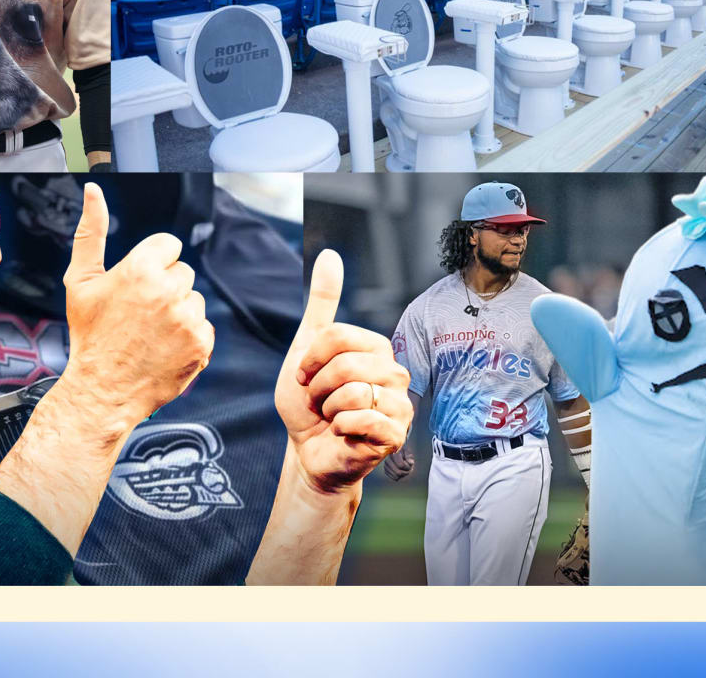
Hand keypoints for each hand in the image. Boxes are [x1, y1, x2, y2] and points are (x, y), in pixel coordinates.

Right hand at [61, 183, 213, 426]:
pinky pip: (203, 327)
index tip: (137, 286)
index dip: (152, 264)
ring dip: (178, 312)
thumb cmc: (90, 336)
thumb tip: (92, 192)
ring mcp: (187, 318)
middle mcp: (167, 290)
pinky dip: (188, 337)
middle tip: (139, 314)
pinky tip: (164, 347)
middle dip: (165, 288)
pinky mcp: (201, 343)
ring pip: (194, 300)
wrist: (102, 389)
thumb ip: (90, 232)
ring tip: (150, 333)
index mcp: (140, 268)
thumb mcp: (81, 281)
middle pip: (182, 272)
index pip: (168, 245)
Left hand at [276, 250, 412, 494]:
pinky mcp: (396, 435)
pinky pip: (362, 420)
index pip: (338, 336)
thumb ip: (321, 303)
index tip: (306, 376)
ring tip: (332, 416)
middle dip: (319, 386)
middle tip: (320, 401)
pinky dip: (340, 427)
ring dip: (328, 408)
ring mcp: (400, 405)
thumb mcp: (307, 348)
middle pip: (346, 364)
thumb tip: (330, 255)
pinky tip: (343, 432)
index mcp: (377, 348)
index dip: (311, 359)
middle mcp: (396, 373)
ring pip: (354, 392)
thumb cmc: (309, 403)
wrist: (308, 451)